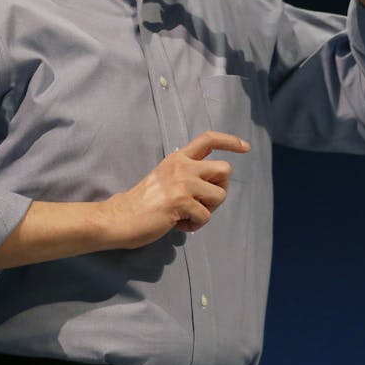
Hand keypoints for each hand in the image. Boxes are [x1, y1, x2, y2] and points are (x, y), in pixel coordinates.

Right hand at [99, 131, 249, 248]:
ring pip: (220, 195)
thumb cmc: (143, 204)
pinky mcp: (181, 201)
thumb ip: (188, 175)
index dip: (230, 141)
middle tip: (203, 203)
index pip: (208, 139)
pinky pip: (206, 216)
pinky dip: (195, 225)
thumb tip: (214, 184)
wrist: (119, 218)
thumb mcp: (166, 178)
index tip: (245, 147)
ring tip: (187, 215)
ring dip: (208, 210)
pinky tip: (178, 223)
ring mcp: (182, 182)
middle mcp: (182, 166)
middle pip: (225, 169)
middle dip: (221, 189)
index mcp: (177, 158)